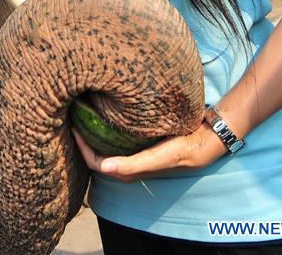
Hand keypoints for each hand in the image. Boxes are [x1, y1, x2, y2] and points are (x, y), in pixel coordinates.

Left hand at [71, 121, 225, 183]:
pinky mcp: (142, 141)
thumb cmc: (183, 150)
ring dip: (94, 131)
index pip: (96, 163)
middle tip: (74, 116)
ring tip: (84, 112)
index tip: (74, 127)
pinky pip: (117, 136)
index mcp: (130, 171)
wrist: (207, 138)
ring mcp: (135, 151)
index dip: (82, 148)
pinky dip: (107, 126)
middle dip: (84, 138)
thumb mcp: (159, 157)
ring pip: (107, 144)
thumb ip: (133, 165)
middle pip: (98, 153)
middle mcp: (129, 162)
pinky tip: (104, 110)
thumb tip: (103, 167)